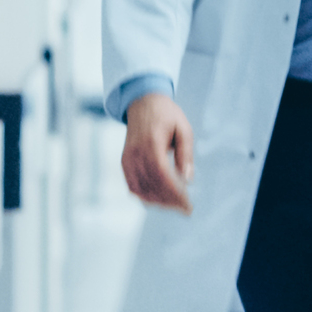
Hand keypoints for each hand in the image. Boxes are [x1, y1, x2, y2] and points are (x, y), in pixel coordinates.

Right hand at [121, 92, 193, 214]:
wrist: (143, 102)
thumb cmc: (167, 115)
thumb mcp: (183, 129)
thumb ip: (186, 154)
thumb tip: (188, 179)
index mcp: (151, 144)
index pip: (163, 176)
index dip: (175, 194)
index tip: (188, 205)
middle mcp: (136, 154)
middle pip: (151, 186)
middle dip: (169, 202)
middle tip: (185, 209)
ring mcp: (127, 159)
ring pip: (140, 189)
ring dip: (158, 202)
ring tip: (175, 206)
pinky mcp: (124, 162)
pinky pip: (132, 186)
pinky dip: (144, 196)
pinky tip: (158, 200)